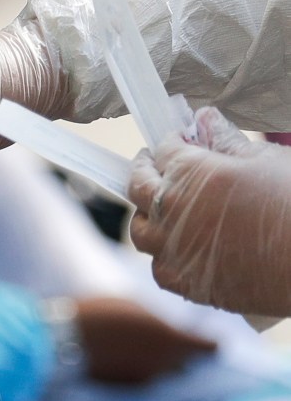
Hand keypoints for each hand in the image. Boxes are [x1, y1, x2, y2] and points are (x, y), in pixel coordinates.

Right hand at [75, 297, 216, 382]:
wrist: (65, 341)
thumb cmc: (100, 315)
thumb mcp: (134, 308)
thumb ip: (160, 322)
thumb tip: (172, 331)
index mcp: (172, 341)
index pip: (209, 348)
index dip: (210, 343)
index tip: (210, 339)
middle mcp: (165, 365)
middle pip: (187, 364)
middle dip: (185, 355)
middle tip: (178, 343)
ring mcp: (146, 380)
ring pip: (166, 374)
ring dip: (164, 364)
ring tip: (149, 349)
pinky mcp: (128, 389)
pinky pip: (147, 380)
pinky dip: (145, 371)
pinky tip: (131, 358)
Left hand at [129, 107, 290, 316]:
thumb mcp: (264, 160)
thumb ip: (226, 140)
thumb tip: (205, 119)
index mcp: (186, 173)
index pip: (162, 152)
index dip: (169, 143)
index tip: (176, 142)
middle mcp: (168, 211)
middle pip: (138, 187)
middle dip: (144, 171)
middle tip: (153, 165)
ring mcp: (170, 250)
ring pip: (140, 230)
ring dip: (147, 214)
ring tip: (162, 206)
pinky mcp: (182, 282)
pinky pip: (157, 266)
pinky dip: (162, 254)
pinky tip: (177, 247)